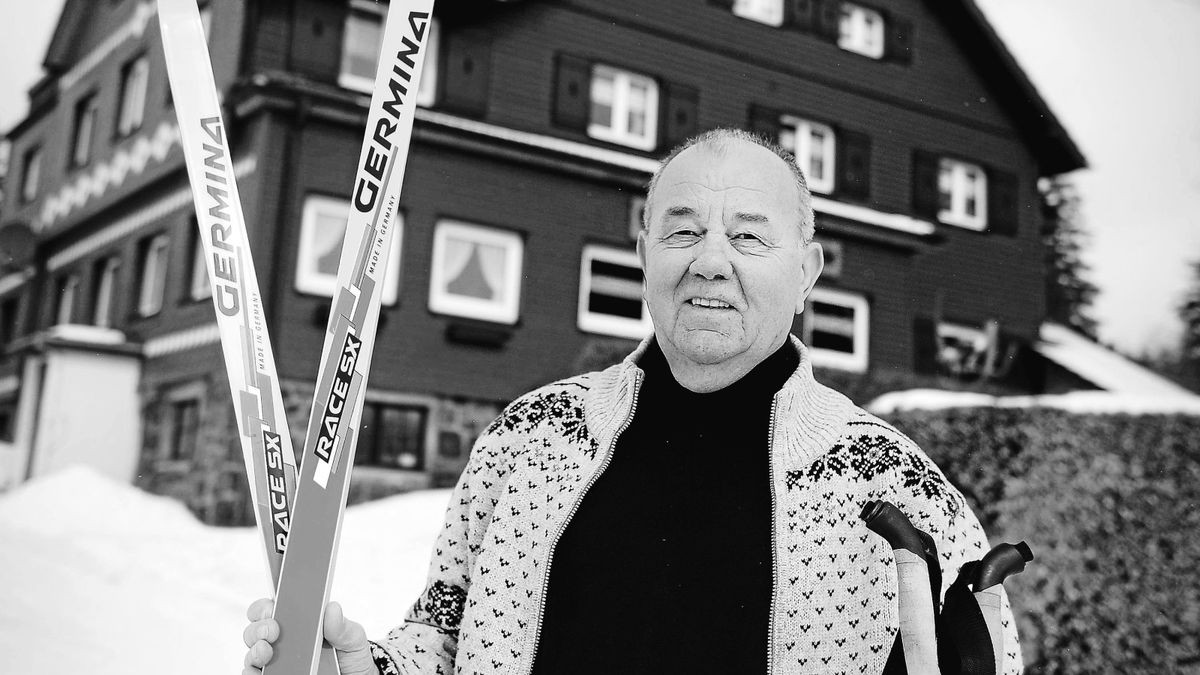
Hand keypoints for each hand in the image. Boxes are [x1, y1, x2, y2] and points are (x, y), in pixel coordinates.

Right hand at [242, 598, 379, 674]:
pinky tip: (259, 672)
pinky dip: (253, 673)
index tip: (272, 608)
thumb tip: (331, 608)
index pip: (271, 608)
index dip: (265, 606)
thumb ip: (342, 626)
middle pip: (255, 630)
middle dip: (258, 628)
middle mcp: (282, 641)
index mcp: (298, 622)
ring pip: (252, 654)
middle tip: (272, 631)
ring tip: (266, 652)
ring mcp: (276, 662)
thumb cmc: (349, 656)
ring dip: (254, 651)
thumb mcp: (352, 638)